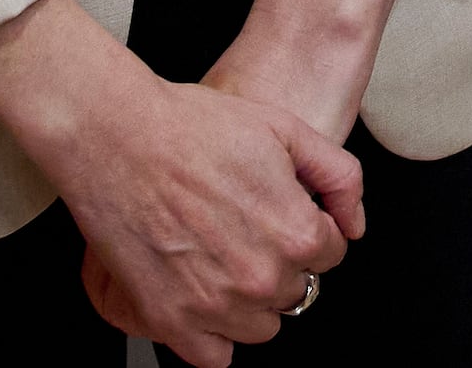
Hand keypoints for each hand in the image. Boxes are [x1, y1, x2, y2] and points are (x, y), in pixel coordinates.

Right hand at [55, 78, 355, 353]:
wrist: (117, 135)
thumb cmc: (193, 127)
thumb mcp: (286, 129)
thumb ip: (339, 177)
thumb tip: (354, 224)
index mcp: (295, 233)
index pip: (330, 255)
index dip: (308, 229)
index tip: (281, 215)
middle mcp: (259, 277)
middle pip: (296, 291)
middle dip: (280, 262)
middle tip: (246, 228)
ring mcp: (213, 305)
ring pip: (260, 326)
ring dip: (250, 300)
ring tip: (223, 257)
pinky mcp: (169, 319)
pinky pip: (213, 357)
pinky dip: (213, 335)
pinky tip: (204, 296)